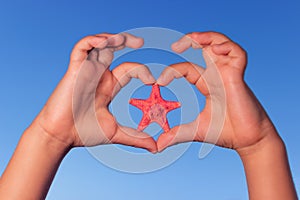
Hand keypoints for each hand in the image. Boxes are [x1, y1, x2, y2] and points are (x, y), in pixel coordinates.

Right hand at [35, 33, 156, 151]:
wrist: (61, 136)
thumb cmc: (84, 132)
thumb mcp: (116, 132)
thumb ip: (137, 138)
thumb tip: (157, 148)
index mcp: (109, 86)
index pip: (129, 69)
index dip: (142, 71)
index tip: (152, 80)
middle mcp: (99, 75)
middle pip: (113, 49)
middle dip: (126, 41)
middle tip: (140, 42)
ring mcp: (87, 70)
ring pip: (98, 44)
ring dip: (111, 38)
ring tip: (122, 40)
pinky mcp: (75, 69)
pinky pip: (82, 47)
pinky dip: (93, 41)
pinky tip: (105, 42)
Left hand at [156, 32, 279, 152]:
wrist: (247, 141)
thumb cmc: (224, 133)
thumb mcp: (195, 130)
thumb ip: (176, 134)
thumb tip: (156, 146)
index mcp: (207, 84)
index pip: (187, 69)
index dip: (172, 72)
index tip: (159, 82)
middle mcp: (217, 75)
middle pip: (205, 48)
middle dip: (191, 40)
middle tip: (175, 46)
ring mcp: (228, 73)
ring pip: (220, 44)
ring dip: (207, 37)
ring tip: (192, 40)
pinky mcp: (239, 75)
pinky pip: (237, 53)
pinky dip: (226, 46)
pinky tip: (213, 51)